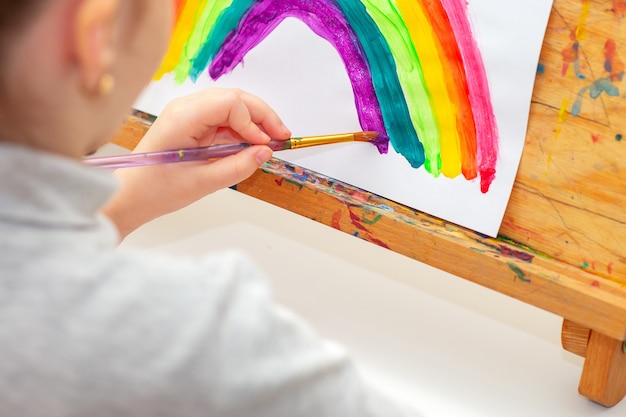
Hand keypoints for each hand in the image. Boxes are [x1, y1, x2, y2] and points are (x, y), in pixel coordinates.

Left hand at [102, 88, 290, 238]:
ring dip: (255, 121)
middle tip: (282, 136)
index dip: (254, 121)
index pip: (230, 103)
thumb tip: (265, 152)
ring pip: (232, 106)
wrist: (130, 196)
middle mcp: (186, 108)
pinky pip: (224, 119)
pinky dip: (243, 129)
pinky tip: (254, 142)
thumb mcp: (203, 182)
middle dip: (262, 115)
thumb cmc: (157, 190)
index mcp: (184, 117)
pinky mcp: (193, 124)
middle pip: (234, 98)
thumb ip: (238, 166)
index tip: (266, 144)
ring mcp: (189, 114)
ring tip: (272, 140)